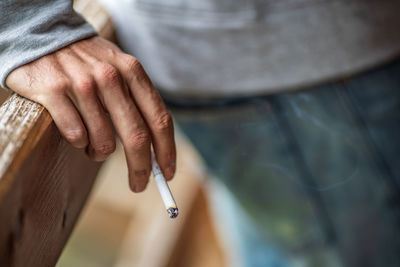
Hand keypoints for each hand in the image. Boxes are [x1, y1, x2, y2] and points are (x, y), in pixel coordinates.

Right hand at [6, 36, 175, 191]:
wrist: (44, 35)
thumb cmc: (89, 62)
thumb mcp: (120, 68)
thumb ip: (138, 100)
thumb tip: (156, 149)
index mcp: (133, 71)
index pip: (159, 119)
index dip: (167, 151)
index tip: (168, 172)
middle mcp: (110, 77)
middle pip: (137, 138)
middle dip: (142, 168)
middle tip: (140, 184)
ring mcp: (82, 84)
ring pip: (103, 142)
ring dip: (100, 153)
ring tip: (93, 143)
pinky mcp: (54, 91)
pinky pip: (76, 136)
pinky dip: (79, 143)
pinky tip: (75, 131)